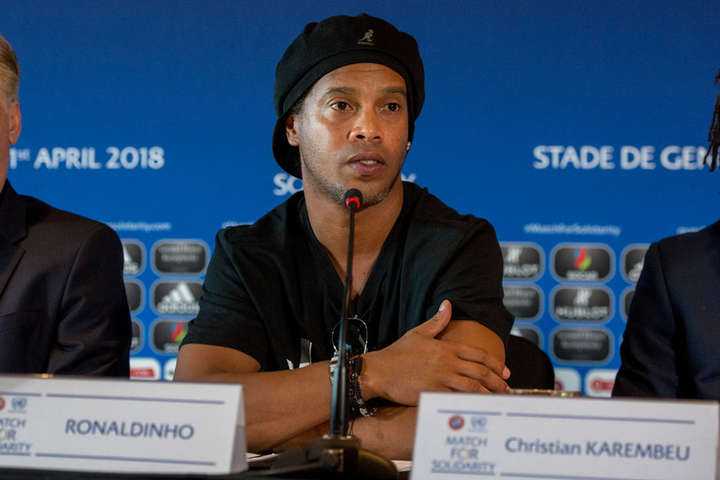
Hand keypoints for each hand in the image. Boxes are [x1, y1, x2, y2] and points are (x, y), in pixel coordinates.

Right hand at [361, 300, 509, 405]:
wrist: (379, 370)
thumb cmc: (398, 353)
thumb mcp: (418, 333)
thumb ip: (437, 321)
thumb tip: (447, 304)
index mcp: (446, 347)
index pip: (478, 355)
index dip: (495, 364)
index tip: (505, 372)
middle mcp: (447, 362)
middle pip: (480, 372)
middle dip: (497, 381)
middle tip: (507, 388)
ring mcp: (441, 378)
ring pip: (472, 387)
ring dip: (488, 394)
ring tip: (498, 399)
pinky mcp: (433, 393)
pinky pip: (457, 399)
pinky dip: (470, 403)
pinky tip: (479, 407)